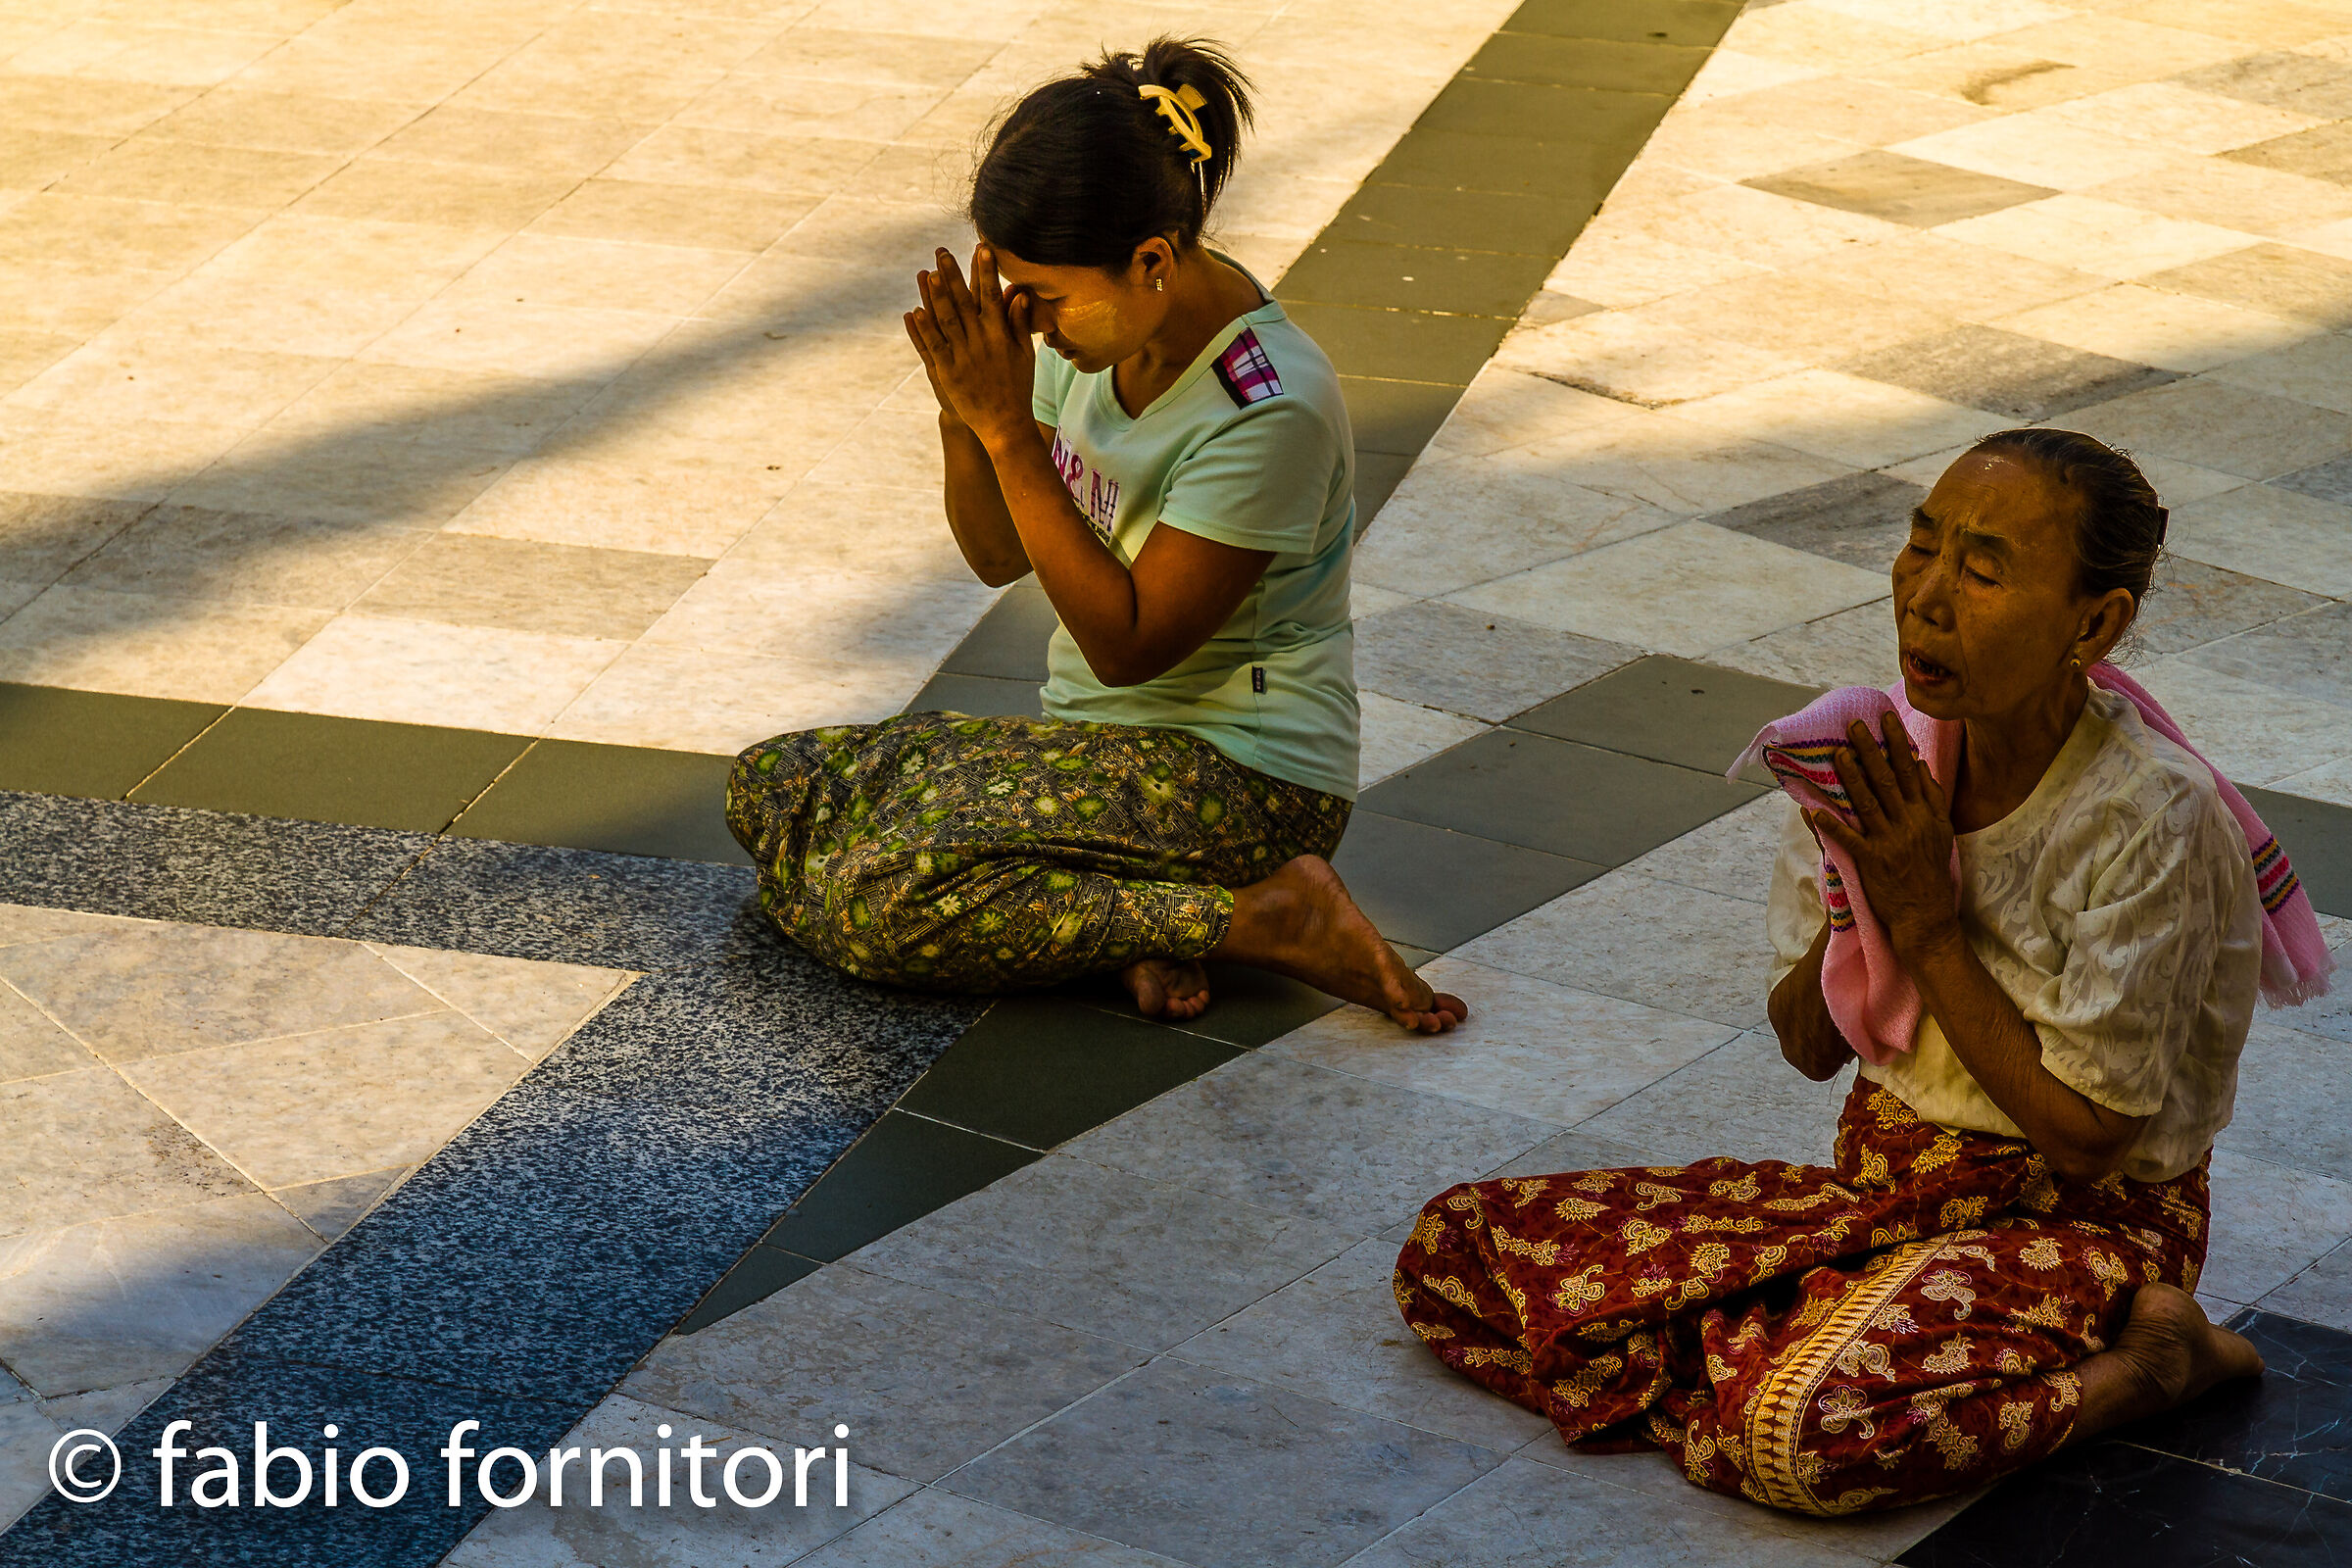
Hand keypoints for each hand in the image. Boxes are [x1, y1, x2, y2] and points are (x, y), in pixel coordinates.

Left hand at [904, 244, 1035, 449]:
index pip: (993, 296)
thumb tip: (1019, 294)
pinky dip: (925, 329)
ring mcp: (964, 357)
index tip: (982, 249)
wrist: (1005, 425)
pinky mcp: (949, 373)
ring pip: (947, 321)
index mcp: (1000, 335)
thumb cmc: (1018, 388)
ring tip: (927, 273)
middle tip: (942, 252)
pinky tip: (915, 311)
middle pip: (965, 303)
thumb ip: (1019, 323)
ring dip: (937, 296)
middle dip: (954, 275)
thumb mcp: (1025, 354)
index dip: (987, 272)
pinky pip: (934, 347)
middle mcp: (982, 343)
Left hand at [1808, 719, 1960, 960]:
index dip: (1897, 744)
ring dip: (1851, 777)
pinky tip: (1814, 810)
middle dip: (1870, 751)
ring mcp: (1890, 842)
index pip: (1909, 772)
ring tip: (1837, 753)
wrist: (1927, 913)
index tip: (1885, 719)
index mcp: (1926, 814)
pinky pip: (1849, 840)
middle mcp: (1909, 824)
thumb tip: (1920, 766)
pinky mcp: (1872, 862)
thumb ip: (1933, 799)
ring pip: (1867, 804)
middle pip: (1887, 781)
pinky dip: (1831, 826)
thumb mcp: (1942, 832)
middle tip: (1854, 726)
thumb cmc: (1932, 871)